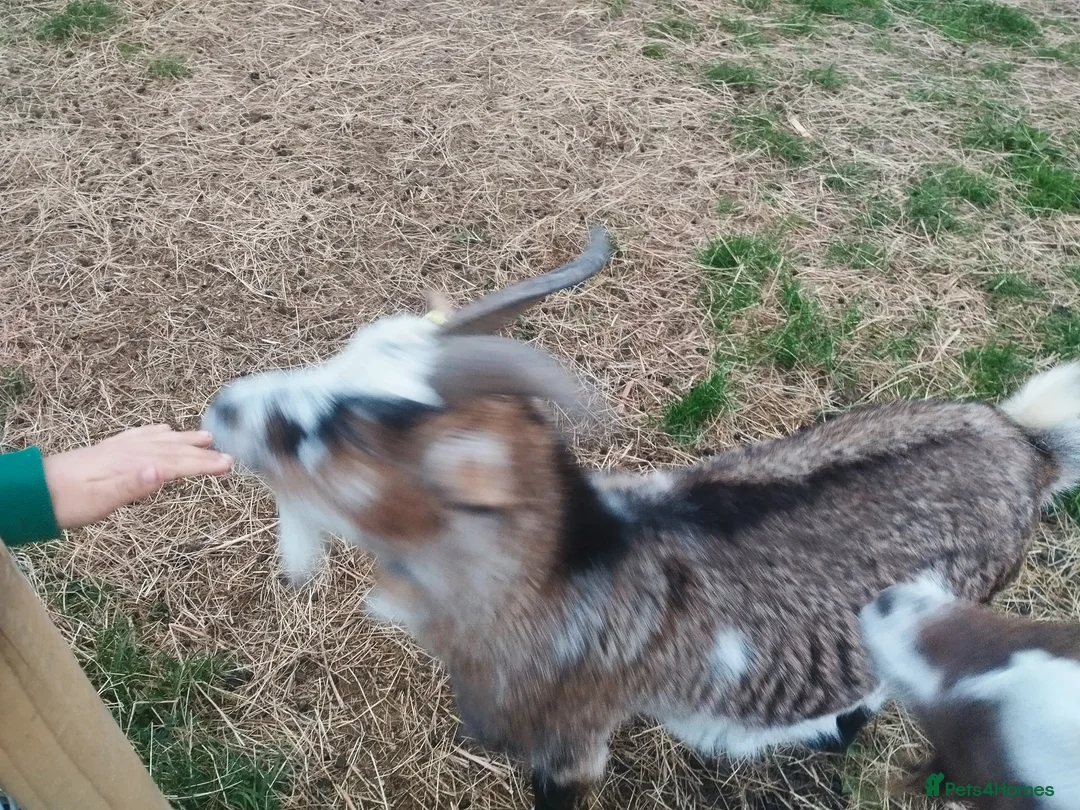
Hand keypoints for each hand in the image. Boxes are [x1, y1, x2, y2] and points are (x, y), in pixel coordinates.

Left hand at [43, 424, 232, 529]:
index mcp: (132, 464)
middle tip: (229, 456)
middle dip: (202, 453)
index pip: (176, 464)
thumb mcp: (101, 500)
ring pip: (160, 440)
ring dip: (184, 439)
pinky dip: (156, 432)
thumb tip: (162, 471)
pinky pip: (140, 435)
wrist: (33, 493)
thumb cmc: (68, 502)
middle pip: (173, 450)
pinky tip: (162, 430)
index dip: (204, 465)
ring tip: (206, 436)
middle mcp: (129, 451)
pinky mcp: (107, 450)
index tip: (229, 465)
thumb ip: (133, 486)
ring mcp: (118, 448)